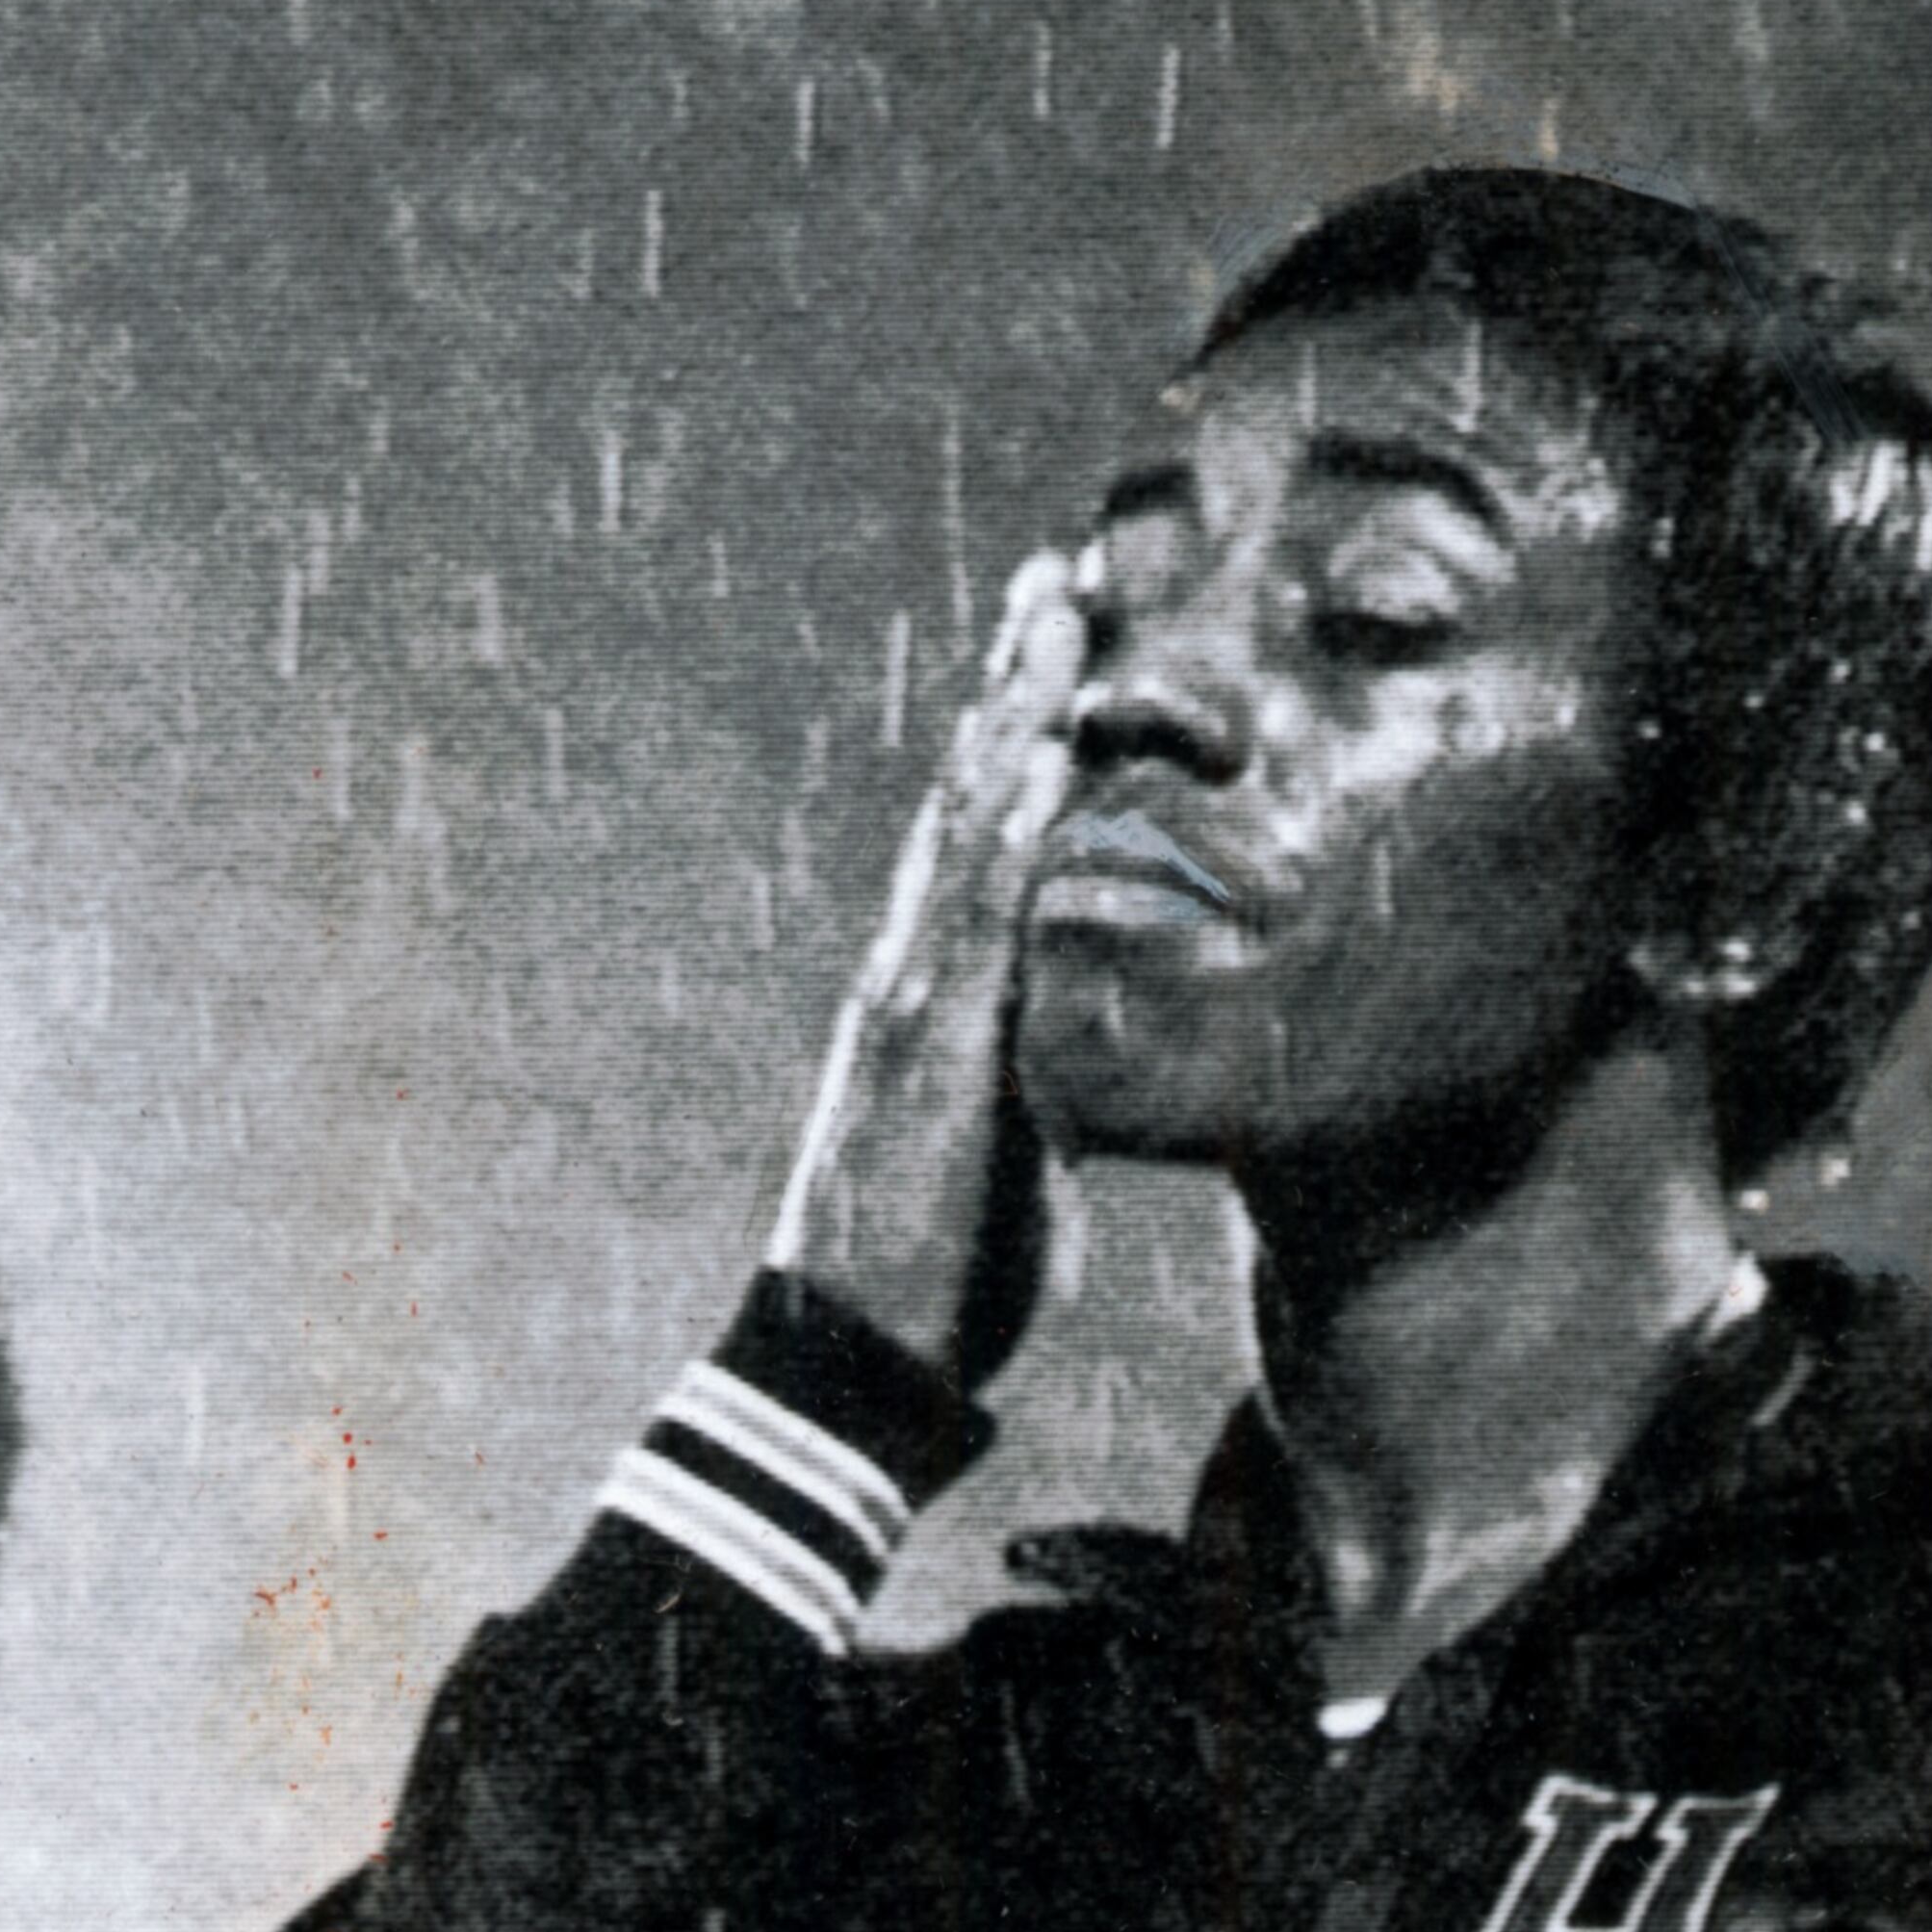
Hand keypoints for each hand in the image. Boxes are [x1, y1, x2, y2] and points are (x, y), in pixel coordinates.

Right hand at [767, 549, 1088, 1390]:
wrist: (858, 1359)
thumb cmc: (935, 1282)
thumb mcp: (1008, 1162)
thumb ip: (1036, 1091)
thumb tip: (1073, 1067)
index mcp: (930, 1004)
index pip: (976, 848)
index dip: (1015, 744)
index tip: (1059, 650)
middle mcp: (910, 978)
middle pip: (965, 800)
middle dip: (1013, 684)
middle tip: (1061, 571)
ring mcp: (913, 1002)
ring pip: (967, 825)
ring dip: (1015, 709)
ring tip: (1061, 606)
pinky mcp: (931, 1044)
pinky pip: (977, 914)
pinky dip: (1008, 823)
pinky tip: (1041, 749)